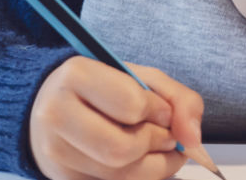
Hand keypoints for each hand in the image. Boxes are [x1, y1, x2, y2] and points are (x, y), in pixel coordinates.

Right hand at [30, 57, 204, 179]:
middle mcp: (56, 115)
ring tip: (159, 149)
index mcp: (76, 75)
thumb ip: (179, 99)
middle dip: (158, 144)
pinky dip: (140, 178)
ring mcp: (54, 152)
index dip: (158, 111)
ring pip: (120, 175)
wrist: (53, 106)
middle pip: (123, 149)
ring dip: (155, 166)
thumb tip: (193, 139)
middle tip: (167, 135)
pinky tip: (142, 163)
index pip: (132, 104)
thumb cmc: (103, 90)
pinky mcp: (62, 178)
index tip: (161, 110)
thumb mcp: (142, 77)